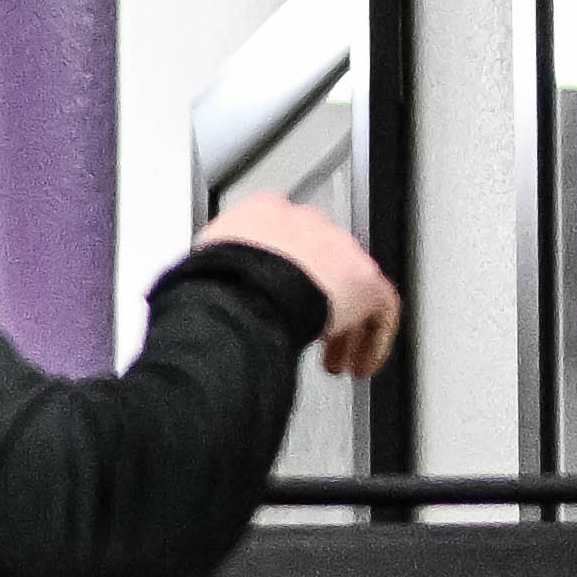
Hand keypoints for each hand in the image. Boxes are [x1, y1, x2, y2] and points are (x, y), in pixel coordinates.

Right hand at [196, 191, 403, 379]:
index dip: (283, 277)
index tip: (279, 303)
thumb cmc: (213, 283)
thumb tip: (195, 300)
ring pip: (351, 290)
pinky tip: (360, 363)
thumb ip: (213, 276)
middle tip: (309, 335)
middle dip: (317, 303)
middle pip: (323, 265)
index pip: (283, 241)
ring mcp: (340, 249)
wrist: (245, 287)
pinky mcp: (366, 280)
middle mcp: (307, 224)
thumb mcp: (201, 269)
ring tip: (333, 358)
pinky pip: (381, 312)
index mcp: (263, 213)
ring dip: (344, 328)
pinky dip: (371, 341)